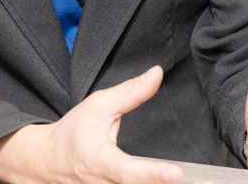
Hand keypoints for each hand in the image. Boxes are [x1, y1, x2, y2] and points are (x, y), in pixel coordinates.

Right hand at [0, 65, 184, 183]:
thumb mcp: (98, 106)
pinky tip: (161, 179)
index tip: (176, 174)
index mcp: (99, 161)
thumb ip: (131, 92)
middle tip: (198, 179)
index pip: (128, 171)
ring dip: (157, 183)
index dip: (152, 174)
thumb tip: (156, 74)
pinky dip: (149, 182)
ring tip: (186, 180)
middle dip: (160, 179)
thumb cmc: (73, 133)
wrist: (49, 160)